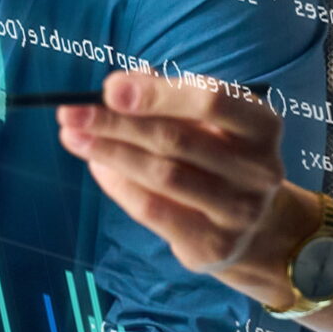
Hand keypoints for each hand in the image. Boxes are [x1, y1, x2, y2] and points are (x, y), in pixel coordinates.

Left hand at [54, 71, 315, 291]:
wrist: (251, 224)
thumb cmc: (217, 155)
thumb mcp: (205, 121)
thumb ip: (165, 97)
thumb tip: (116, 87)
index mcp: (262, 126)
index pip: (212, 101)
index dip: (158, 94)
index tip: (109, 88)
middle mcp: (259, 169)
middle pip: (176, 139)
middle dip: (115, 123)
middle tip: (70, 112)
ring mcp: (240, 211)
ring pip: (161, 176)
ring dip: (109, 153)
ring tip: (73, 137)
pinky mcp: (214, 244)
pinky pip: (153, 210)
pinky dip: (119, 185)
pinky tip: (97, 167)